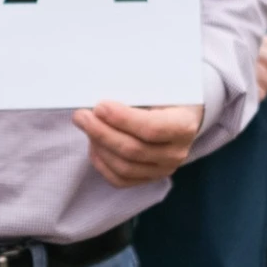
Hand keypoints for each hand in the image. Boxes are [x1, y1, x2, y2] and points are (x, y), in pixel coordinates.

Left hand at [72, 103, 203, 187]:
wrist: (182, 113)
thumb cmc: (166, 95)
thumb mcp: (159, 86)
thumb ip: (135, 92)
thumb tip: (101, 100)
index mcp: (184, 125)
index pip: (152, 128)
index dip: (123, 119)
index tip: (100, 106)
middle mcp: (176, 153)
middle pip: (133, 150)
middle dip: (102, 132)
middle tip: (81, 116)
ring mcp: (163, 169)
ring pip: (124, 167)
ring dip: (99, 146)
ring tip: (86, 126)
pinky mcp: (148, 178)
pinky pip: (120, 179)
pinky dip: (102, 162)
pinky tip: (94, 144)